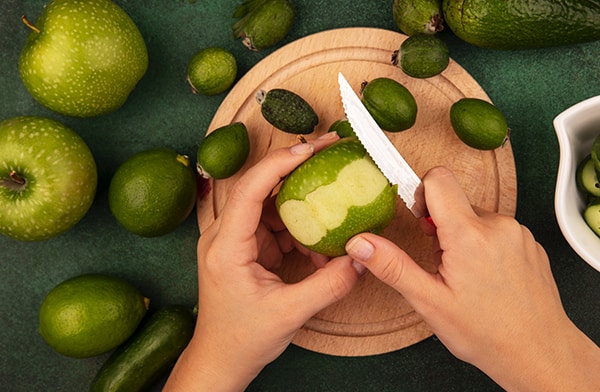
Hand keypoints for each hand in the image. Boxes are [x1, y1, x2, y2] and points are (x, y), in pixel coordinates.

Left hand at [165, 133, 362, 390]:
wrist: (220, 359)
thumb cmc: (242, 339)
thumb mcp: (289, 313)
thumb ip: (328, 285)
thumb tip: (361, 258)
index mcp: (226, 246)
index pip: (250, 189)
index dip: (280, 163)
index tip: (311, 148)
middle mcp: (225, 235)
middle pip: (261, 188)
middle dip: (296, 170)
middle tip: (330, 153)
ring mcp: (235, 240)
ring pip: (272, 206)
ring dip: (303, 209)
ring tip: (334, 210)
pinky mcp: (246, 248)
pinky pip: (276, 227)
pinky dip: (300, 232)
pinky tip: (320, 248)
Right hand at [346, 166, 599, 391]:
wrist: (539, 353)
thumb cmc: (486, 333)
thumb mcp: (429, 301)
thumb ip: (392, 266)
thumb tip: (360, 243)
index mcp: (468, 235)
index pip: (438, 179)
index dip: (422, 194)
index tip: (420, 222)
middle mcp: (498, 225)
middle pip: (455, 201)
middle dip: (441, 226)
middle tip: (443, 265)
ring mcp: (518, 233)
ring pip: (476, 217)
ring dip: (464, 238)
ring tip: (467, 276)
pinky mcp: (529, 243)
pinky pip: (497, 230)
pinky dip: (485, 246)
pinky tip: (487, 278)